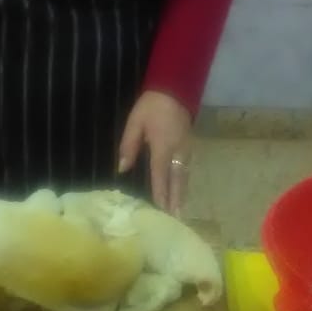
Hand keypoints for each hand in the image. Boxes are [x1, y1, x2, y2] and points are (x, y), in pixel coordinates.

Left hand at [118, 91, 191, 214]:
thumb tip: (122, 169)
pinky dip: (183, 184)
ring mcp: (186, 150)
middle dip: (176, 201)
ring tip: (179, 213)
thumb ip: (128, 146)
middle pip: (178, 181)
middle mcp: (177, 152)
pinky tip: (181, 192)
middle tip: (176, 221)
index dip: (161, 194)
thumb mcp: (135, 123)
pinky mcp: (189, 147)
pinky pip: (186, 170)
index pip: (161, 175)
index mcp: (163, 147)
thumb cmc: (151, 107)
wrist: (174, 90)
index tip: (162, 212)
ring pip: (184, 177)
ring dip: (181, 195)